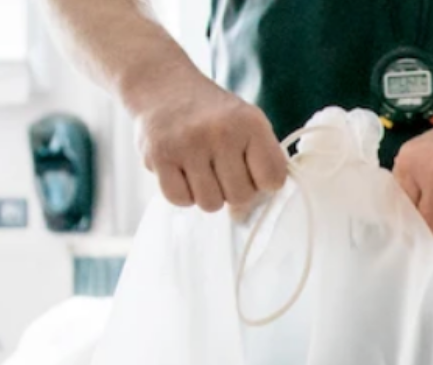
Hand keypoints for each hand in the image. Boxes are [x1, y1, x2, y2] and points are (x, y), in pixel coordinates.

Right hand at [129, 66, 288, 214]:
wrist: (161, 82)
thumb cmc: (211, 113)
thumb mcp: (247, 124)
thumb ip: (260, 165)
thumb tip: (245, 214)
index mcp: (250, 123)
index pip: (273, 180)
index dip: (262, 181)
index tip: (248, 167)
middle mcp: (220, 132)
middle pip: (241, 197)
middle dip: (231, 188)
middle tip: (218, 164)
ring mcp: (187, 144)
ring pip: (210, 204)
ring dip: (206, 192)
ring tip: (198, 165)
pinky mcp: (158, 155)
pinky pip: (180, 200)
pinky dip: (181, 192)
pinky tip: (179, 169)